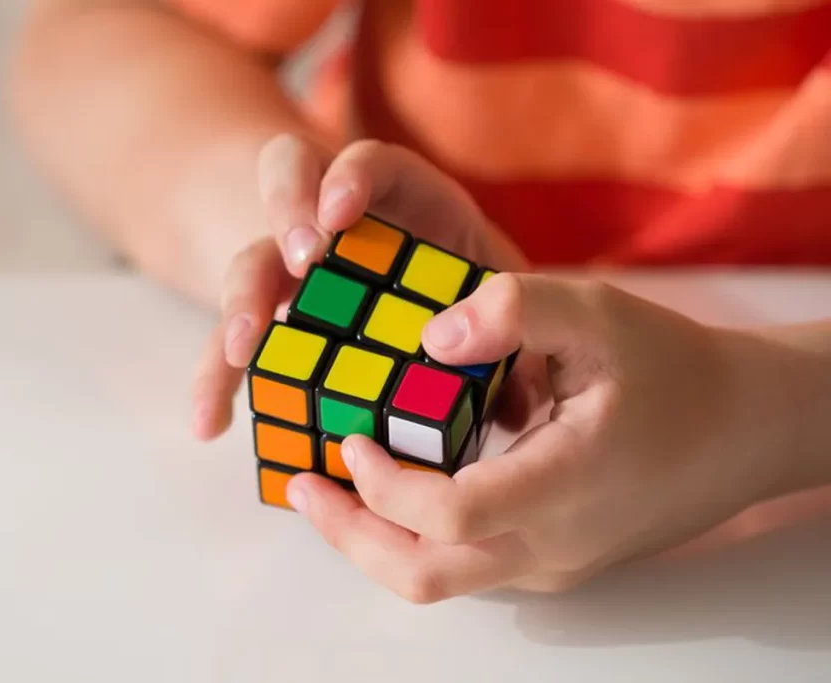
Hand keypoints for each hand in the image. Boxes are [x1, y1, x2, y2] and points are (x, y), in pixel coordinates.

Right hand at [191, 135, 533, 440]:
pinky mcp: (275, 324)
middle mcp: (340, 224)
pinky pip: (234, 346)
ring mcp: (299, 272)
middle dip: (287, 214)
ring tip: (241, 349)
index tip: (341, 215)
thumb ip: (512, 335)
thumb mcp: (504, 306)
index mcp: (407, 201)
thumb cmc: (480, 304)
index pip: (372, 163)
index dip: (352, 178)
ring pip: (252, 263)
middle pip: (288, 186)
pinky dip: (217, 381)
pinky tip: (211, 423)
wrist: (442, 323)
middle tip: (302, 261)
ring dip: (242, 302)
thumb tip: (521, 395)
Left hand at [283, 273, 799, 600]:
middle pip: (426, 576)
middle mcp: (552, 543)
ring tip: (332, 486)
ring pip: (441, 581)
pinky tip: (393, 485)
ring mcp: (551, 564)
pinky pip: (466, 565)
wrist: (740, 429)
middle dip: (350, 535)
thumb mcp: (600, 313)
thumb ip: (515, 311)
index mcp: (565, 485)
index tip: (351, 437)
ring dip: (374, 540)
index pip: (448, 515)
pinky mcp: (552, 563)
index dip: (383, 484)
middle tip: (302, 485)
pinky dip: (413, 535)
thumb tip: (429, 339)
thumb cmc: (673, 367)